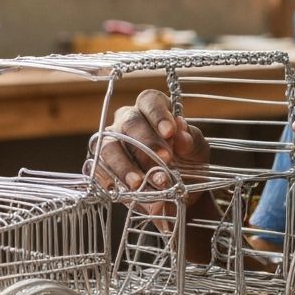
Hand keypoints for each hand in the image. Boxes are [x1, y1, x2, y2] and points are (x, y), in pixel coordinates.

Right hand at [92, 89, 209, 193]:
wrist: (179, 194)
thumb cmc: (187, 162)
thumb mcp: (197, 151)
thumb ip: (191, 141)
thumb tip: (181, 134)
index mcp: (152, 110)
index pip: (150, 100)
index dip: (158, 114)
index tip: (170, 132)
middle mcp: (128, 122)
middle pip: (129, 122)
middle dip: (146, 143)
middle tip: (164, 162)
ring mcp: (112, 143)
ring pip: (109, 147)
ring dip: (126, 167)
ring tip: (140, 184)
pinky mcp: (102, 166)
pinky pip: (97, 170)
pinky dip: (111, 181)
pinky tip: (125, 191)